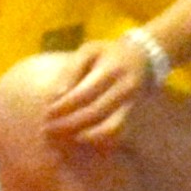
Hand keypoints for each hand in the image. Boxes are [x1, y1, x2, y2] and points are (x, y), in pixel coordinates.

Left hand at [39, 32, 166, 145]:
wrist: (142, 58)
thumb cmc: (108, 53)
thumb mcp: (89, 50)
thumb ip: (72, 70)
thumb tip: (57, 95)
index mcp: (112, 69)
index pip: (85, 93)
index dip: (64, 106)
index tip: (48, 113)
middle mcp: (125, 88)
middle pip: (94, 112)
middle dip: (69, 123)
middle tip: (49, 129)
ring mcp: (132, 104)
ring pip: (110, 128)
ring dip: (84, 136)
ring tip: (64, 138)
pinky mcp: (133, 115)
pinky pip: (118, 134)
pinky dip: (99, 140)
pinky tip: (82, 139)